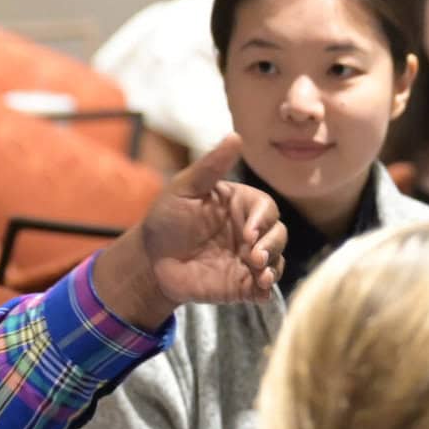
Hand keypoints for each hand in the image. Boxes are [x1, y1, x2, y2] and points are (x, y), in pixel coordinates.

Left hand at [93, 134, 286, 327]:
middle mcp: (249, 232)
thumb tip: (236, 136)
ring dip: (273, 267)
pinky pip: (263, 288)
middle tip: (254, 257)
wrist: (150, 260)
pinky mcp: (242, 285)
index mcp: (240, 206)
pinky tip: (260, 291)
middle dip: (271, 245)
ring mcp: (247, 260)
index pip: (266, 209)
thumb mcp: (185, 188)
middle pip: (278, 235)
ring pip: (276, 261)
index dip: (262, 221)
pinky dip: (266, 290)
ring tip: (261, 275)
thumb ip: (211, 166)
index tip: (249, 233)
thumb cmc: (167, 219)